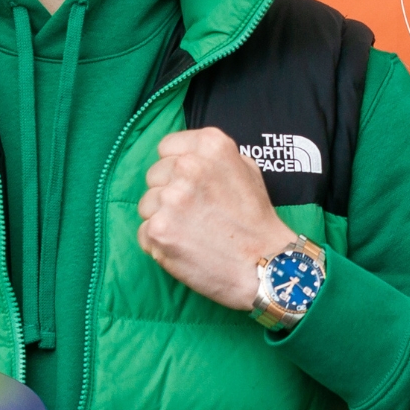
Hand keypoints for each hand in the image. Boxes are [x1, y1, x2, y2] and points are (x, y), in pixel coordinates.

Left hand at [136, 127, 296, 309]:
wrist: (265, 264)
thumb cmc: (256, 220)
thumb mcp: (246, 169)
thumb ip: (211, 158)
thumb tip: (185, 156)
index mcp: (210, 145)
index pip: (166, 147)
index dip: (176, 169)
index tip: (190, 186)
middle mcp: (187, 166)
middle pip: (154, 176)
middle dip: (168, 193)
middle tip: (195, 214)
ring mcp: (171, 198)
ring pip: (147, 204)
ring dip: (163, 218)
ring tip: (192, 233)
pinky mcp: (159, 230)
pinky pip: (144, 232)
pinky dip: (159, 243)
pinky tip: (184, 248)